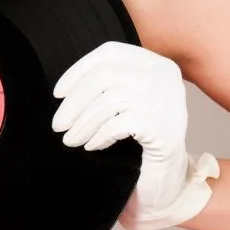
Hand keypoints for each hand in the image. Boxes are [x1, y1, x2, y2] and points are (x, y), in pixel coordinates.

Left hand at [52, 41, 218, 229]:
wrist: (171, 175)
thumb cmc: (143, 135)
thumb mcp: (130, 99)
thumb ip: (108, 83)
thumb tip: (66, 87)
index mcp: (156, 64)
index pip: (110, 53)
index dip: (79, 70)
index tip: (58, 93)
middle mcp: (165, 77)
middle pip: (105, 76)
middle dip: (75, 101)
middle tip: (58, 124)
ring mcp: (167, 101)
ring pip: (109, 101)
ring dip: (82, 123)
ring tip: (70, 140)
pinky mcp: (163, 128)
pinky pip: (118, 125)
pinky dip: (99, 135)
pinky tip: (91, 145)